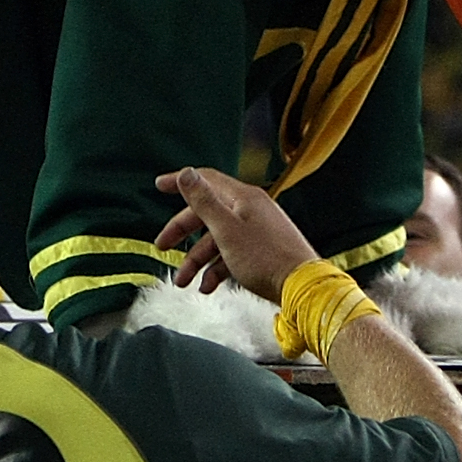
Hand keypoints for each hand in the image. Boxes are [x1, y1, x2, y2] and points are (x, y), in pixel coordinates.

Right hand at [154, 166, 323, 300]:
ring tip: (183, 281)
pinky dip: (216, 269)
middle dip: (182, 231)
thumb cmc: (266, 258)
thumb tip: (187, 174)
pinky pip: (231, 255)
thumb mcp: (226, 229)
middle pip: (207, 214)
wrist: (301, 287)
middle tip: (162, 246)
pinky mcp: (261, 252)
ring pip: (217, 239)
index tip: (159, 185)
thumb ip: (204, 201)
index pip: (206, 180)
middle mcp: (250, 210)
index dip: (180, 182)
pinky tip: (207, 286)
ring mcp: (257, 231)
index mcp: (243, 198)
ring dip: (196, 260)